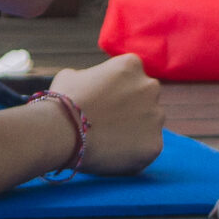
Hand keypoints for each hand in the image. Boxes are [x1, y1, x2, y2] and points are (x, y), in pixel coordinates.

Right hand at [52, 54, 168, 175]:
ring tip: (109, 139)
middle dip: (132, 107)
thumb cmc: (64, 100)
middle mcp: (150, 87)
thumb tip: (93, 84)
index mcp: (131, 65)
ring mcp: (156, 117)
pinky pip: (147, 148)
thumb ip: (92, 76)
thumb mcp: (73, 75)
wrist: (62, 132)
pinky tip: (113, 153)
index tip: (104, 101)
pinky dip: (134, 152)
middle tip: (108, 120)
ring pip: (150, 123)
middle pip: (146, 98)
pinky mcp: (155, 144)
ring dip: (135, 129)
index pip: (132, 76)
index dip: (117, 89)